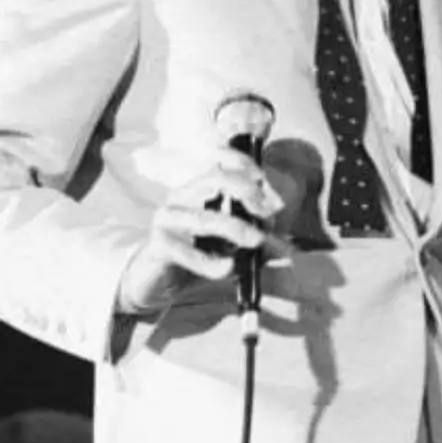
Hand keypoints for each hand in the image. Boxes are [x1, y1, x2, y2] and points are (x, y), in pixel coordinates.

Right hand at [115, 151, 283, 318]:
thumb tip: (284, 244)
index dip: (247, 167)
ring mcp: (166, 219)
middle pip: (215, 178)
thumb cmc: (196, 256)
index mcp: (199, 188)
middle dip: (246, 192)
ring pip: (204, 218)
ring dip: (236, 229)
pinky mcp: (158, 245)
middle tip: (266, 213)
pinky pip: (188, 252)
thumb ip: (255, 238)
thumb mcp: (230, 244)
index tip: (268, 190)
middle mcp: (181, 196)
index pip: (222, 160)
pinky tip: (226, 268)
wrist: (157, 282)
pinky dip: (212, 263)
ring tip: (256, 241)